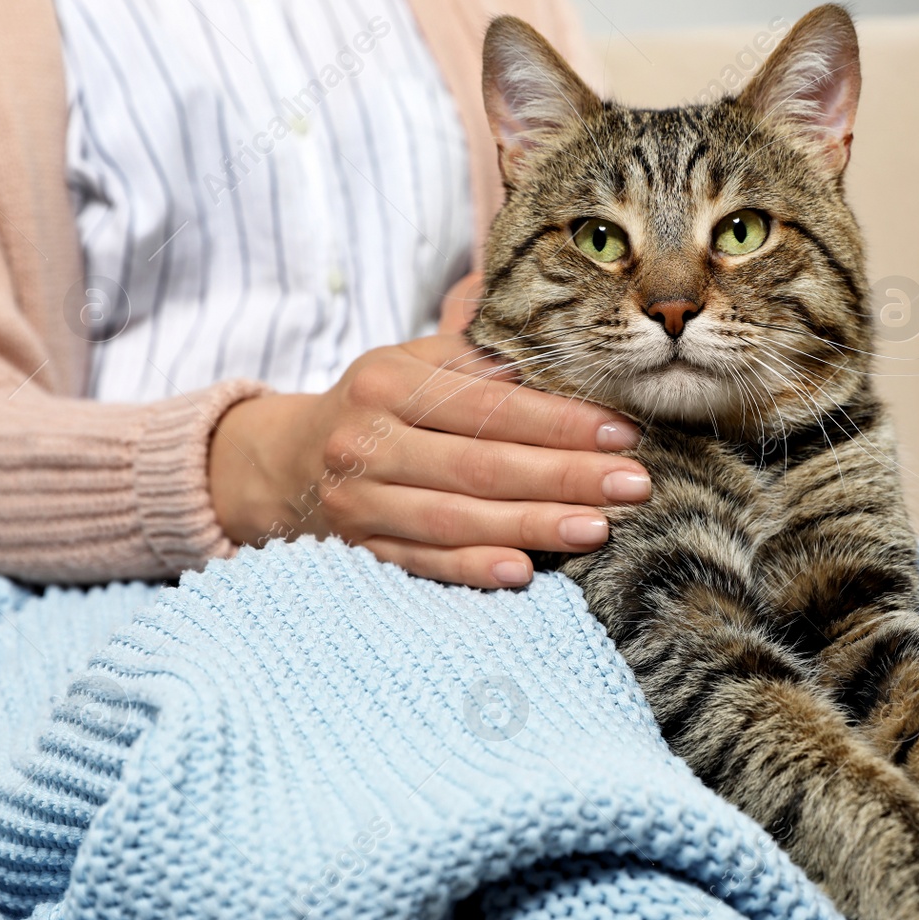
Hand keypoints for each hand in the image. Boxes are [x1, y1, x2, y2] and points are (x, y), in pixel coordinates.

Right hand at [208, 333, 649, 587]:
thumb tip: (567, 347)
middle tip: (634, 486)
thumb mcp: (414, 364)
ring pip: (457, 517)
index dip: (560, 421)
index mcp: (388, 382)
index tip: (623, 433)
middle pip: (481, 464)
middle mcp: (367, 440)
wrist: (285, 463)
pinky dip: (471, 569)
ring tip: (598, 528)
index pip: (490, 405)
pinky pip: (422, 563)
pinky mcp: (357, 550)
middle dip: (566, 475)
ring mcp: (359, 501)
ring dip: (533, 526)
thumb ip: (480, 357)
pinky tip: (523, 572)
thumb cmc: (379, 407)